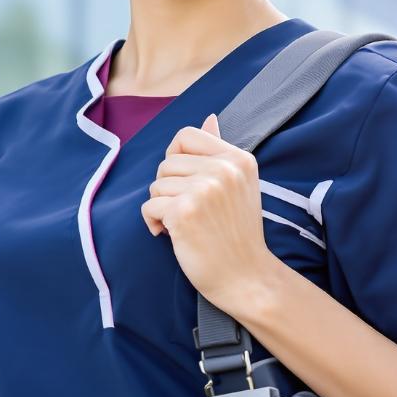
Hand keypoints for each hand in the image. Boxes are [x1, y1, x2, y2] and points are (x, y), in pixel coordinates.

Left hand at [139, 113, 277, 318]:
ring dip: (162, 207)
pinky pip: (149, 206)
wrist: (247, 277)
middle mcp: (223, 169)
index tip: (186, 183)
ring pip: (156, 185)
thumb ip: (219, 151)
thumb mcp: (238, 185)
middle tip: (188, 211)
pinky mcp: (184, 211)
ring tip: (184, 224)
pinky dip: (154, 223)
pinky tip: (172, 235)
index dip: (176, 158)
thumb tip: (209, 118)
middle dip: (169, 188)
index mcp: (238, 159)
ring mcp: (204, 189)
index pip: (186, 135)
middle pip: (167, 162)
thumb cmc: (237, 233)